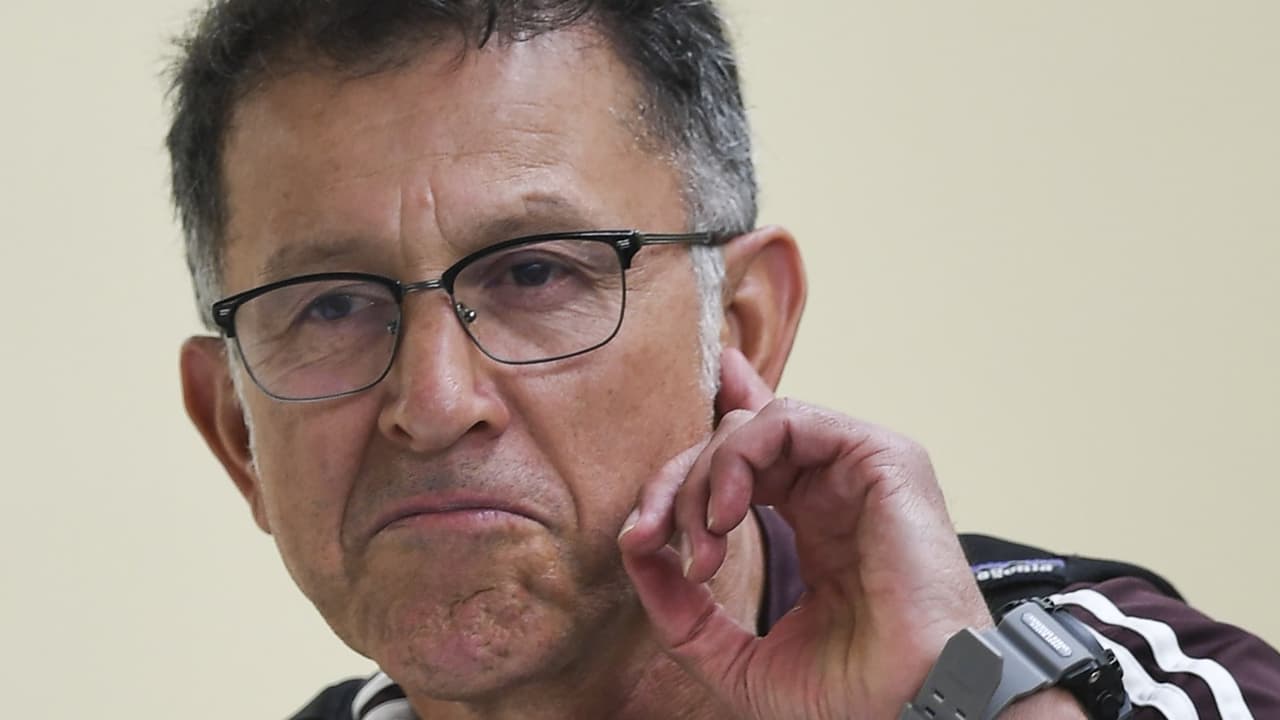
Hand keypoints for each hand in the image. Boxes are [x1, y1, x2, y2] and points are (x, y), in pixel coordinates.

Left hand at [619, 348, 992, 719]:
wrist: (914, 712)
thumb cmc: (848, 698)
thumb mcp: (733, 657)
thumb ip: (679, 608)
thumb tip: (635, 546)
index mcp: (815, 523)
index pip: (751, 458)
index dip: (694, 459)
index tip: (642, 525)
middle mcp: (836, 489)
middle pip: (733, 442)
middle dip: (675, 484)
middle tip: (650, 539)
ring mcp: (859, 470)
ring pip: (752, 425)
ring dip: (703, 475)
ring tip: (701, 542)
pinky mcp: (880, 457)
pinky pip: (788, 419)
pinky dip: (739, 457)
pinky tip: (726, 517)